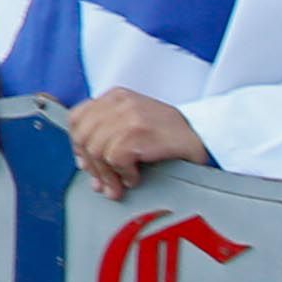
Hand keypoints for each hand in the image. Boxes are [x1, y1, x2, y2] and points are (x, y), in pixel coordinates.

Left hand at [68, 88, 206, 200]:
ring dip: (107, 175)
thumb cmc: (169, 134)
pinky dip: (123, 174)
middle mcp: (118, 102)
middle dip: (91, 165)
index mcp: (114, 97)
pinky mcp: (136, 132)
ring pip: (96, 150)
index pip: (77, 118)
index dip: (78, 144)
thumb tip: (85, 165)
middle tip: (103, 183)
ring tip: (120, 184)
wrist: (203, 134)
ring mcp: (128, 116)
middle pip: (83, 136)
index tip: (86, 163)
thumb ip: (108, 133)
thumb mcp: (134, 122)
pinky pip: (114, 159)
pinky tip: (135, 177)